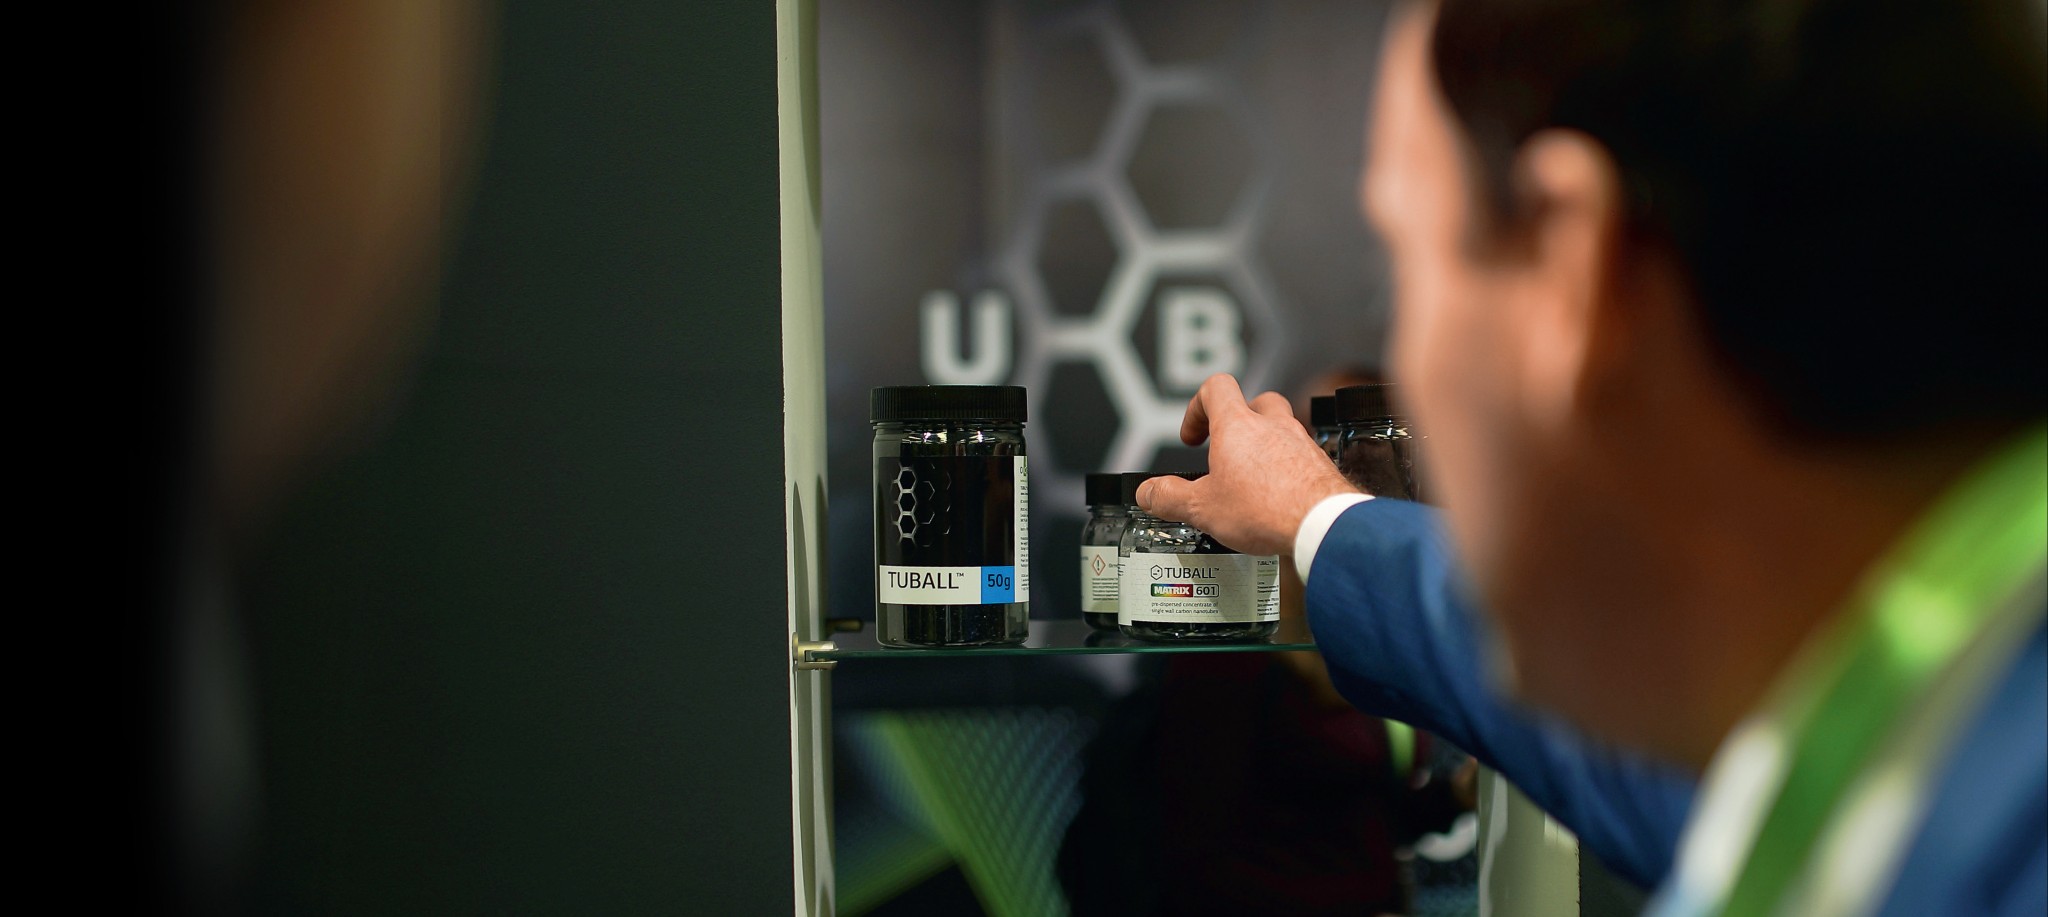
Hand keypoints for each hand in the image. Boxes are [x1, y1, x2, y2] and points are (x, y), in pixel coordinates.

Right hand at [1138, 374, 1357, 556]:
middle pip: (1255, 401)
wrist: (1322, 524)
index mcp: (1238, 426)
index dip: (1198, 407)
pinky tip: (1279, 495)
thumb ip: (1170, 497)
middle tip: (1226, 449)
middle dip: (1237, 421)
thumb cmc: (1267, 509)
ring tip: (1252, 478)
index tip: (1193, 437)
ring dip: (1265, 445)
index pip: (1216, 387)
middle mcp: (1272, 426)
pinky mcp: (1320, 463)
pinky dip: (1287, 467)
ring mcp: (1301, 442)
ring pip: (1281, 427)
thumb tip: (1148, 492)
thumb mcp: (1203, 508)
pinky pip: (1300, 454)